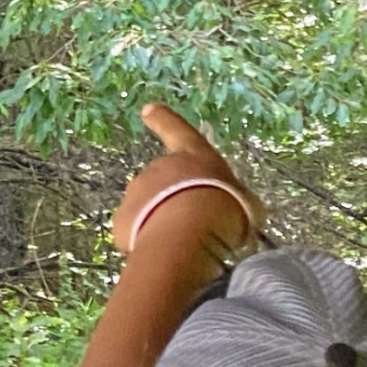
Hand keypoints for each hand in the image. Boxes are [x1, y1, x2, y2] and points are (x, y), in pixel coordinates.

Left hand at [108, 103, 262, 264]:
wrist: (188, 233)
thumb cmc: (225, 209)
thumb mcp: (246, 205)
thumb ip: (234, 203)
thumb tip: (233, 211)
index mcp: (192, 156)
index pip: (177, 131)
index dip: (165, 121)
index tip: (149, 110)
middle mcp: (159, 169)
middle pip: (164, 182)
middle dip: (174, 200)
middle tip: (195, 225)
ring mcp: (135, 193)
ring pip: (147, 209)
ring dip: (160, 223)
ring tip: (182, 245)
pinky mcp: (121, 220)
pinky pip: (134, 232)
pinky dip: (145, 242)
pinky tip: (164, 256)